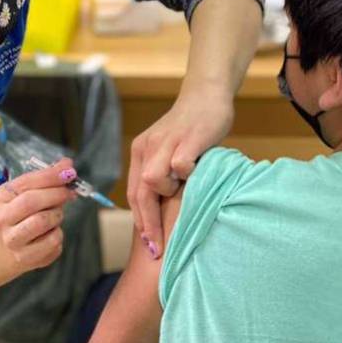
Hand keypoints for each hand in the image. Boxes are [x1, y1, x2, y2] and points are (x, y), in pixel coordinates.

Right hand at [0, 158, 76, 270]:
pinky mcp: (25, 257)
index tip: (69, 171)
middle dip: (56, 194)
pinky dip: (58, 234)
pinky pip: (53, 241)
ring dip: (57, 215)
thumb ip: (50, 177)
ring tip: (56, 216)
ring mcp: (12, 240)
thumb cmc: (29, 213)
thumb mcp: (35, 191)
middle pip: (31, 201)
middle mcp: (2, 219)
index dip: (51, 175)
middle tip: (70, 193)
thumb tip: (68, 165)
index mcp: (1, 197)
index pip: (27, 182)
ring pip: (42, 221)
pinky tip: (52, 232)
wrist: (16, 245)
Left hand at [127, 87, 233, 258]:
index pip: (134, 194)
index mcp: (141, 152)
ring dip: (169, 192)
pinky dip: (187, 174)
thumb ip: (163, 174)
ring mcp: (167, 141)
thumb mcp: (169, 150)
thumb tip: (161, 212)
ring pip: (153, 180)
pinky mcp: (188, 138)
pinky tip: (197, 172)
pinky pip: (180, 165)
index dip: (141, 222)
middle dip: (149, 224)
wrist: (207, 94)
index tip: (150, 245)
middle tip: (159, 248)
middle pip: (140, 193)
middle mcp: (148, 146)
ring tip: (184, 187)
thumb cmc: (191, 128)